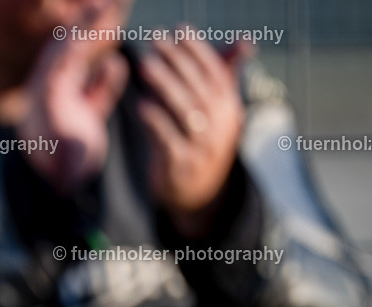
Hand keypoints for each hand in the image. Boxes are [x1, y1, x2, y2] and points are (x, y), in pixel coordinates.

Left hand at [14, 0, 131, 194]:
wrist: (53, 202)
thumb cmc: (62, 180)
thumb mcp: (66, 163)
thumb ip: (73, 151)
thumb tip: (80, 146)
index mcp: (45, 101)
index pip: (63, 56)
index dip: (83, 32)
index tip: (103, 11)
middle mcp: (49, 101)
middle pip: (65, 53)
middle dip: (87, 26)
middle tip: (110, 3)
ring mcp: (62, 110)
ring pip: (76, 68)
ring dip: (95, 45)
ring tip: (116, 22)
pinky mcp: (74, 125)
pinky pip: (87, 92)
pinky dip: (102, 78)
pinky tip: (117, 66)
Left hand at [137, 33, 248, 238]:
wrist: (195, 194)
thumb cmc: (200, 141)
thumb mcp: (215, 111)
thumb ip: (224, 76)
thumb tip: (247, 41)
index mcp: (229, 109)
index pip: (216, 73)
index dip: (199, 50)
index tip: (180, 29)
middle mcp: (220, 128)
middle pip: (199, 89)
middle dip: (177, 61)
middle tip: (155, 40)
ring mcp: (202, 149)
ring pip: (184, 112)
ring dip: (164, 86)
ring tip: (144, 65)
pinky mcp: (180, 167)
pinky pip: (168, 141)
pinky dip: (156, 122)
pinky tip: (141, 105)